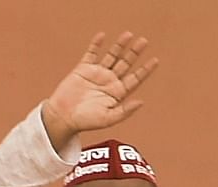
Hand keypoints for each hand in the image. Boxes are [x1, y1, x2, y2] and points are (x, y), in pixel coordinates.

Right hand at [41, 31, 158, 150]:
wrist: (62, 117)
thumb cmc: (84, 121)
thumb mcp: (107, 119)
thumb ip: (124, 111)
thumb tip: (141, 102)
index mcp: (117, 92)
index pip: (135, 78)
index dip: (145, 70)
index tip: (155, 60)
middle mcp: (108, 81)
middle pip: (125, 63)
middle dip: (135, 52)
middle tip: (144, 41)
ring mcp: (96, 74)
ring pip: (111, 56)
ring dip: (120, 45)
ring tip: (128, 34)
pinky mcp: (82, 69)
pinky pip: (91, 54)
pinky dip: (96, 45)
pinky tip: (102, 36)